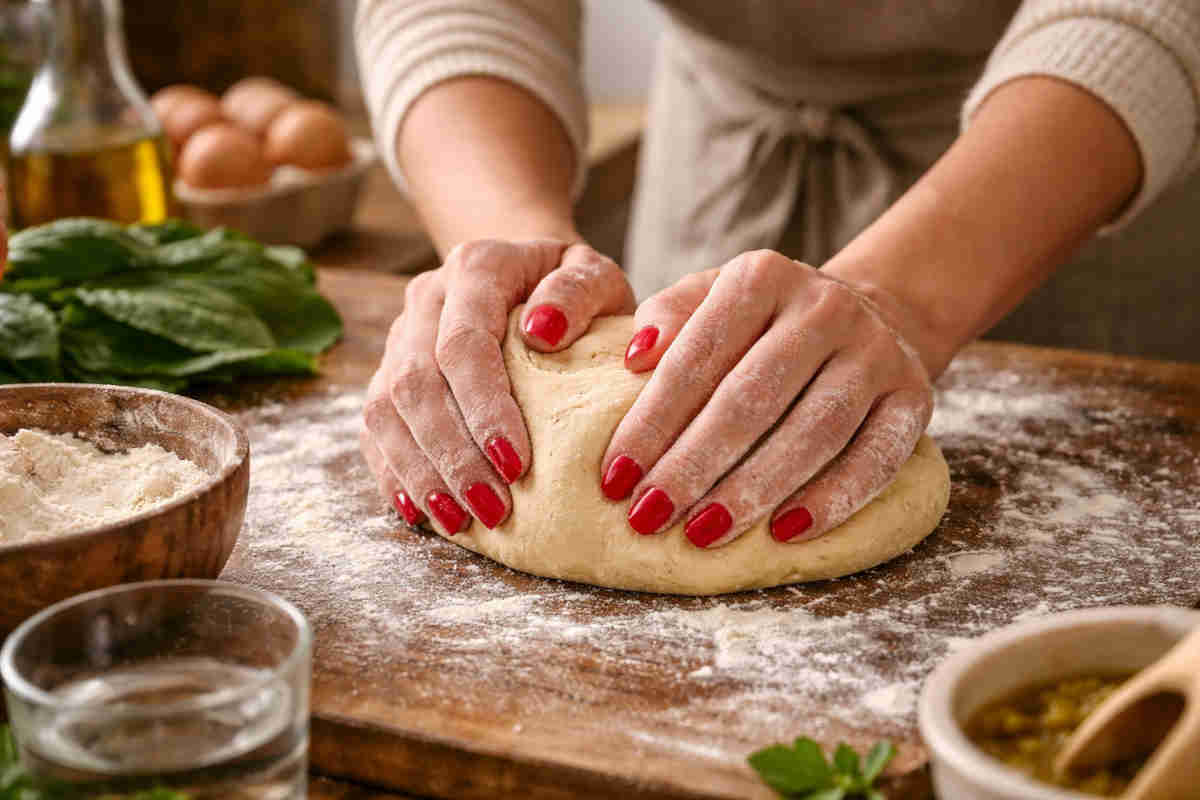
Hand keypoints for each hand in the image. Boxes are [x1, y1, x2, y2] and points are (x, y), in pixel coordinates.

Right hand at [362, 239, 634, 534]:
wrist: (531, 273)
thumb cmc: (574, 288)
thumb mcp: (598, 275)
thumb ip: (580, 292)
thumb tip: (543, 331)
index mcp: (476, 268)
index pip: (463, 344)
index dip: (483, 408)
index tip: (517, 464)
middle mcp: (426, 298)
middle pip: (417, 383)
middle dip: (453, 455)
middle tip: (493, 510)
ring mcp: (401, 336)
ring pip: (386, 409)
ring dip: (421, 472)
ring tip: (459, 522)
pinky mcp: (388, 372)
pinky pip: (375, 428)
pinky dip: (395, 473)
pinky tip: (421, 511)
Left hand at [600, 250, 932, 547]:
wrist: (869, 314)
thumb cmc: (761, 323)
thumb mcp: (709, 298)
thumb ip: (669, 318)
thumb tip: (634, 359)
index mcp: (762, 277)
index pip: (698, 355)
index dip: (652, 421)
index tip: (614, 478)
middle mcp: (825, 306)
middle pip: (752, 397)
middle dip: (693, 464)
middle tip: (649, 516)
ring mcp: (876, 352)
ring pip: (813, 432)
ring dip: (753, 489)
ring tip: (703, 533)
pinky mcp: (915, 397)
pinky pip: (874, 457)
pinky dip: (833, 500)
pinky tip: (786, 534)